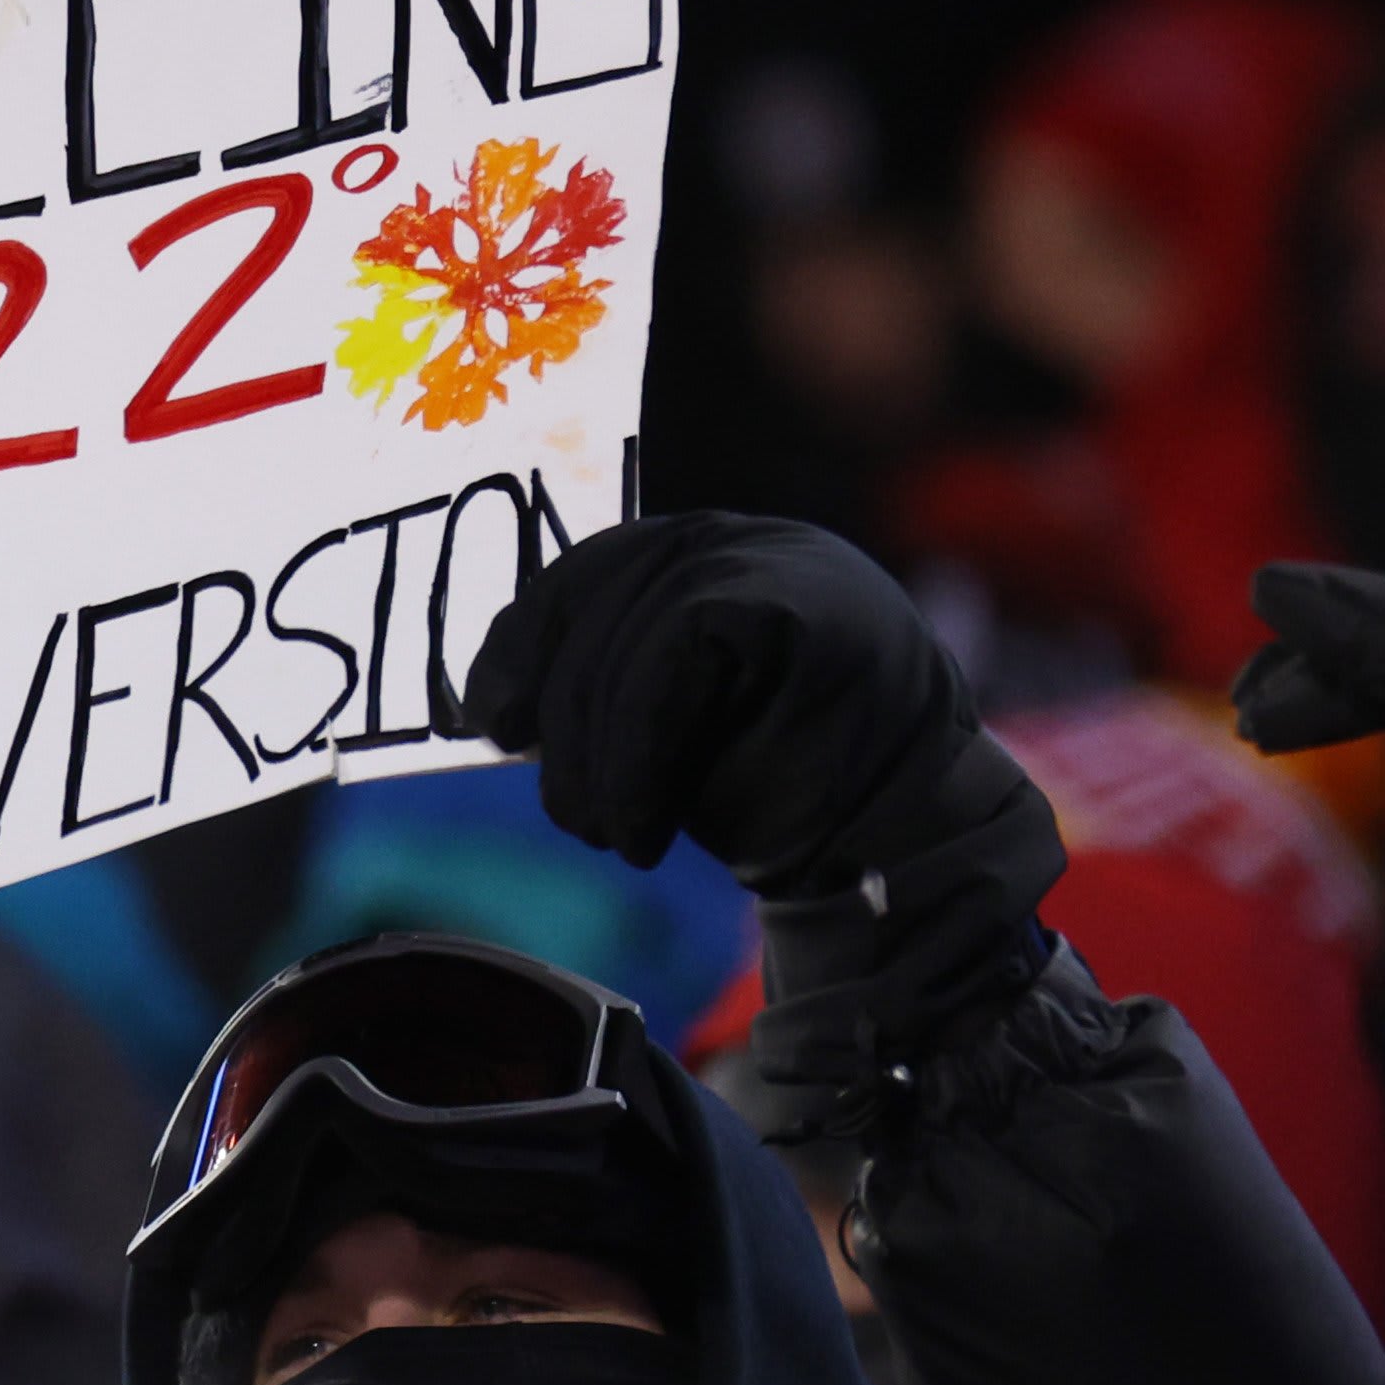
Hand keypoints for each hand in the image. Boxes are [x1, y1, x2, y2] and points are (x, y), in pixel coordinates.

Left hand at [457, 512, 1060, 1090]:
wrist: (900, 846)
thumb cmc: (780, 792)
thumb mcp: (672, 728)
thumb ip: (605, 690)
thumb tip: (484, 704)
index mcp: (709, 553)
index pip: (587, 572)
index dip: (522, 643)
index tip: (490, 720)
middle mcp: (743, 537)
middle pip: (597, 603)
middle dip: (561, 722)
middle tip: (572, 813)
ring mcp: (777, 561)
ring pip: (628, 640)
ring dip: (597, 760)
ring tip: (611, 835)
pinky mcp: (795, 606)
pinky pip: (672, 662)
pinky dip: (636, 758)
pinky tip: (640, 828)